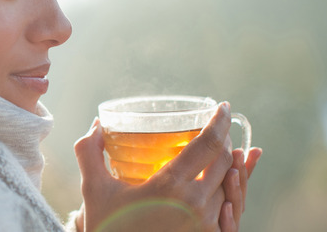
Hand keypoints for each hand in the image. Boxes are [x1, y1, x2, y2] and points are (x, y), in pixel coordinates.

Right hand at [74, 103, 258, 231]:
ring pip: (230, 189)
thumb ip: (89, 152)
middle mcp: (195, 206)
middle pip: (225, 163)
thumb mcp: (94, 189)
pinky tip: (235, 181)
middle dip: (226, 142)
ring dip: (233, 168)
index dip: (221, 122)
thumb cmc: (107, 227)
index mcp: (169, 186)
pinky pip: (232, 214)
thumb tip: (97, 124)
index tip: (224, 107)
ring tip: (229, 153)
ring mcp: (206, 227)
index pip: (208, 145)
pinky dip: (236, 195)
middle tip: (219, 130)